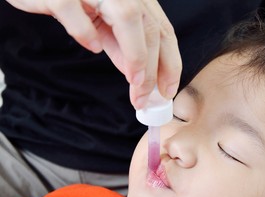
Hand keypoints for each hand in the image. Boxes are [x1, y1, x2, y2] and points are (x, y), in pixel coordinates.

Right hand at [6, 0, 181, 108]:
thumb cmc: (73, 2)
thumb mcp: (104, 24)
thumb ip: (122, 46)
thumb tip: (139, 75)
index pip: (163, 31)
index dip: (170, 62)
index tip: (167, 90)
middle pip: (150, 29)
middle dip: (152, 70)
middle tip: (145, 98)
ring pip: (128, 18)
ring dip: (135, 57)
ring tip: (134, 84)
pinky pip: (76, 11)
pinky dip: (86, 32)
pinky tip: (92, 47)